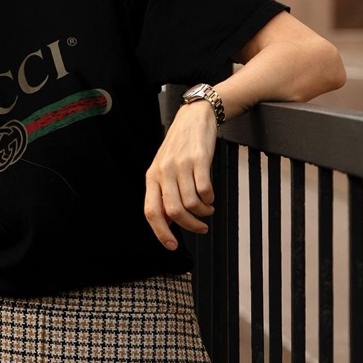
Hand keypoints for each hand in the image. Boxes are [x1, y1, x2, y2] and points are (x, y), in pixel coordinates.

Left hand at [144, 101, 217, 250]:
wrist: (194, 117)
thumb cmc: (179, 146)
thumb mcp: (164, 168)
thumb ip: (164, 193)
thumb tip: (168, 222)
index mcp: (152, 177)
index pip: (151, 211)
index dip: (161, 232)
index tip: (172, 245)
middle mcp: (163, 172)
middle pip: (174, 211)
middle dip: (190, 226)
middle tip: (201, 228)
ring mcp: (181, 165)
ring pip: (191, 203)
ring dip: (203, 213)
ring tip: (207, 210)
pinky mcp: (199, 159)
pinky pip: (205, 190)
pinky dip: (210, 199)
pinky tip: (211, 198)